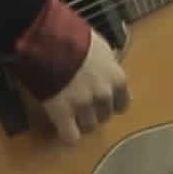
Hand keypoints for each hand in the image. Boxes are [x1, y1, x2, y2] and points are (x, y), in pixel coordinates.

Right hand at [39, 31, 129, 145]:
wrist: (49, 40)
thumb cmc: (74, 37)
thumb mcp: (100, 46)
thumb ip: (107, 61)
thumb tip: (109, 62)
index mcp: (117, 79)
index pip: (123, 104)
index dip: (111, 103)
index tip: (103, 101)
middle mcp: (104, 95)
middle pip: (105, 116)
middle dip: (95, 112)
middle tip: (82, 103)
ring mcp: (84, 106)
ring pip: (89, 127)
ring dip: (80, 122)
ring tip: (70, 113)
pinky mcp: (62, 114)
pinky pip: (70, 136)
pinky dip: (67, 134)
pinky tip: (63, 127)